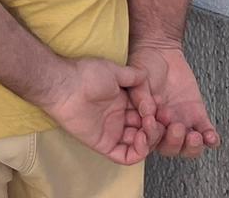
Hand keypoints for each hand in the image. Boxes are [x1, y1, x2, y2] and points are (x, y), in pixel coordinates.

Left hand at [37, 56, 151, 165]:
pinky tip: (141, 138)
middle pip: (147, 131)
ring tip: (148, 125)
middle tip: (157, 118)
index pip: (147, 114)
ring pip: (139, 145)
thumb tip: (147, 76)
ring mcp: (112, 132)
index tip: (163, 107)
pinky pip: (125, 156)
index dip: (158, 114)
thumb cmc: (85, 74)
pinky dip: (138, 152)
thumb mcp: (114, 71)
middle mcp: (119, 119)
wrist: (64, 84)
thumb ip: (133, 77)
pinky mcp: (104, 144)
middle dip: (157, 127)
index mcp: (122, 103)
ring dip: (150, 138)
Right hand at [127, 41, 219, 158]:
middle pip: (171, 148)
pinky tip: (210, 136)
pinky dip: (211, 139)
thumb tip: (147, 112)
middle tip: (177, 127)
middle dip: (174, 143)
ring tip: (195, 136)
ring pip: (190, 147)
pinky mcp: (198, 115)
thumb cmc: (144, 65)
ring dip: (193, 147)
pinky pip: (207, 133)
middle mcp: (164, 125)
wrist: (160, 51)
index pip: (150, 141)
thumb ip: (141, 96)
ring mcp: (182, 121)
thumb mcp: (138, 79)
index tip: (153, 124)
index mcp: (146, 120)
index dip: (152, 138)